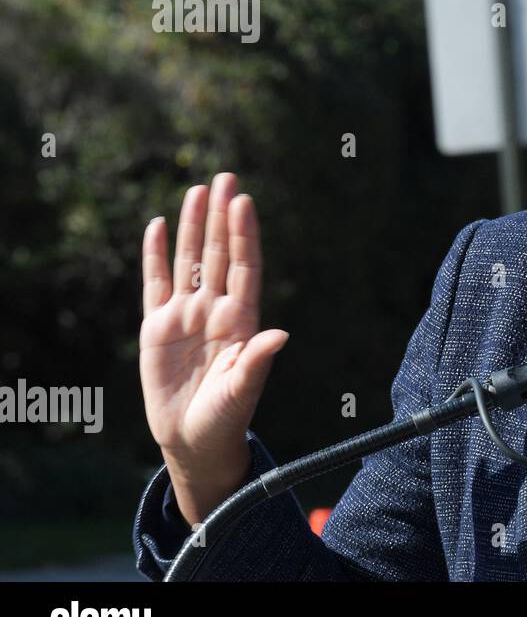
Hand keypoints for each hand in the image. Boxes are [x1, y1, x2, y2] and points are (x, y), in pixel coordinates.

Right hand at [138, 172, 288, 522]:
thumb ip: (257, 362)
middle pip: (218, 253)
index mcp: (242, 320)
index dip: (243, 235)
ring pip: (189, 260)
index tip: (244, 202)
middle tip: (225, 177)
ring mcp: (187, 314)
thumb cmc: (226, 417)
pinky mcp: (158, 326)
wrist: (194, 438)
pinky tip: (157, 225)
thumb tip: (280, 335)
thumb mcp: (243, 391)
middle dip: (221, 216)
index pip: (243, 266)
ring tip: (198, 190)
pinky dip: (155, 255)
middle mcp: (216, 309)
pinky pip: (156, 282)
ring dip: (191, 226)